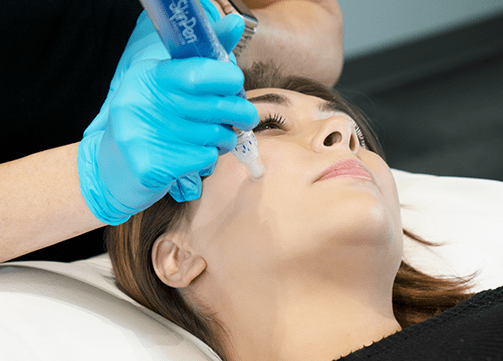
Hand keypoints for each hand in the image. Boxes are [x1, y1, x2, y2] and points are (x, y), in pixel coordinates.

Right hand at [78, 15, 256, 224]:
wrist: (118, 165)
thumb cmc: (155, 118)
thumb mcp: (172, 84)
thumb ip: (206, 58)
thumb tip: (237, 22)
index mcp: (147, 76)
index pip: (198, 72)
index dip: (228, 78)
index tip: (236, 83)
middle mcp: (140, 102)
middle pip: (214, 105)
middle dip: (241, 111)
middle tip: (246, 116)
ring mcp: (141, 135)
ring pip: (214, 135)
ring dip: (226, 137)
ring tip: (218, 137)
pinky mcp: (149, 165)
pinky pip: (204, 158)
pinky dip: (210, 158)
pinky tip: (198, 155)